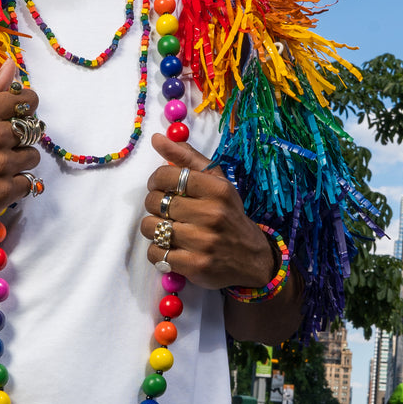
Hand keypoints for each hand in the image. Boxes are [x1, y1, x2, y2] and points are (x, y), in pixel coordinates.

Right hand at [0, 61, 42, 244]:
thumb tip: (12, 66)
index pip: (27, 101)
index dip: (26, 107)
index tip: (20, 114)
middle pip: (32, 130)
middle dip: (20, 135)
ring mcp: (0, 166)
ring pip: (32, 156)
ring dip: (20, 159)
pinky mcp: (2, 193)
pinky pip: (27, 183)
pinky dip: (16, 183)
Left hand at [140, 134, 276, 289]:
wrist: (252, 259)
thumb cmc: (228, 214)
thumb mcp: (216, 182)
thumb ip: (186, 158)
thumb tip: (157, 138)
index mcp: (217, 189)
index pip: (167, 176)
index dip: (155, 180)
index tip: (160, 187)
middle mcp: (211, 214)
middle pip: (154, 202)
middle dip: (154, 205)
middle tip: (166, 210)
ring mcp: (203, 242)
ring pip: (150, 228)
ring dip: (153, 229)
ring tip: (168, 229)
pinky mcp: (195, 265)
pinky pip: (155, 253)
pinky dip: (157, 251)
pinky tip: (171, 247)